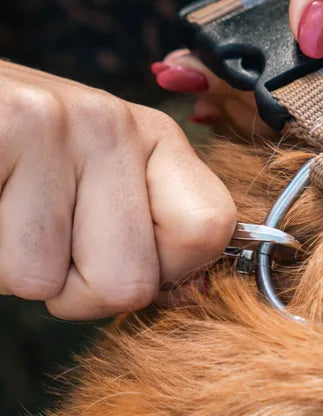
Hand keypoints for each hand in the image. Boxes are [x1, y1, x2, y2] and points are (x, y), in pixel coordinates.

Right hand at [0, 62, 235, 319]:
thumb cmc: (6, 163)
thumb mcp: (87, 187)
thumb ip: (144, 235)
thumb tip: (195, 293)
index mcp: (150, 136)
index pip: (209, 229)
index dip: (160, 270)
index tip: (107, 249)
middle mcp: (111, 121)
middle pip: (129, 282)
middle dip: (70, 288)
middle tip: (31, 235)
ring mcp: (51, 122)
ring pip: (45, 283)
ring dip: (8, 269)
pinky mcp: (2, 129)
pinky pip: (3, 266)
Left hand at [153, 0, 322, 132]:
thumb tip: (317, 41)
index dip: (321, 97)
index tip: (270, 108)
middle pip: (311, 84)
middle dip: (256, 97)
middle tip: (205, 96)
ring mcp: (307, 30)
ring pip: (273, 74)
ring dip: (226, 85)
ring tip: (182, 81)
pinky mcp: (271, 26)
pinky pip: (246, 54)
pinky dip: (214, 65)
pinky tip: (182, 73)